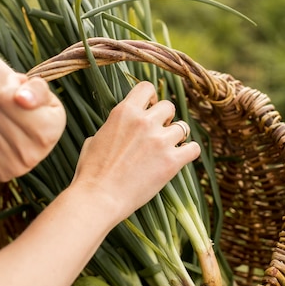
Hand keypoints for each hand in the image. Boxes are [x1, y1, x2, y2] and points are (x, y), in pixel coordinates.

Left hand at [0, 73, 66, 180]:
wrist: (27, 132)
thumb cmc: (36, 106)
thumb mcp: (42, 91)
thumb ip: (36, 88)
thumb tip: (21, 99)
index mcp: (52, 130)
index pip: (8, 98)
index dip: (9, 89)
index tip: (19, 93)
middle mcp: (36, 153)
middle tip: (9, 106)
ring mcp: (18, 166)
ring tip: (4, 118)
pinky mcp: (0, 172)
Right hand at [72, 81, 200, 222]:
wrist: (98, 198)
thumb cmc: (91, 172)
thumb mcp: (95, 139)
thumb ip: (114, 127)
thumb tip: (120, 128)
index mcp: (124, 112)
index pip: (147, 88)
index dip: (150, 98)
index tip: (149, 109)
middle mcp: (144, 121)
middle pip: (169, 106)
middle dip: (165, 118)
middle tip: (157, 133)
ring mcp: (160, 141)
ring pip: (183, 127)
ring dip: (176, 136)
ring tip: (167, 148)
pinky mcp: (172, 161)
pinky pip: (193, 148)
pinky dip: (189, 152)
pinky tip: (181, 157)